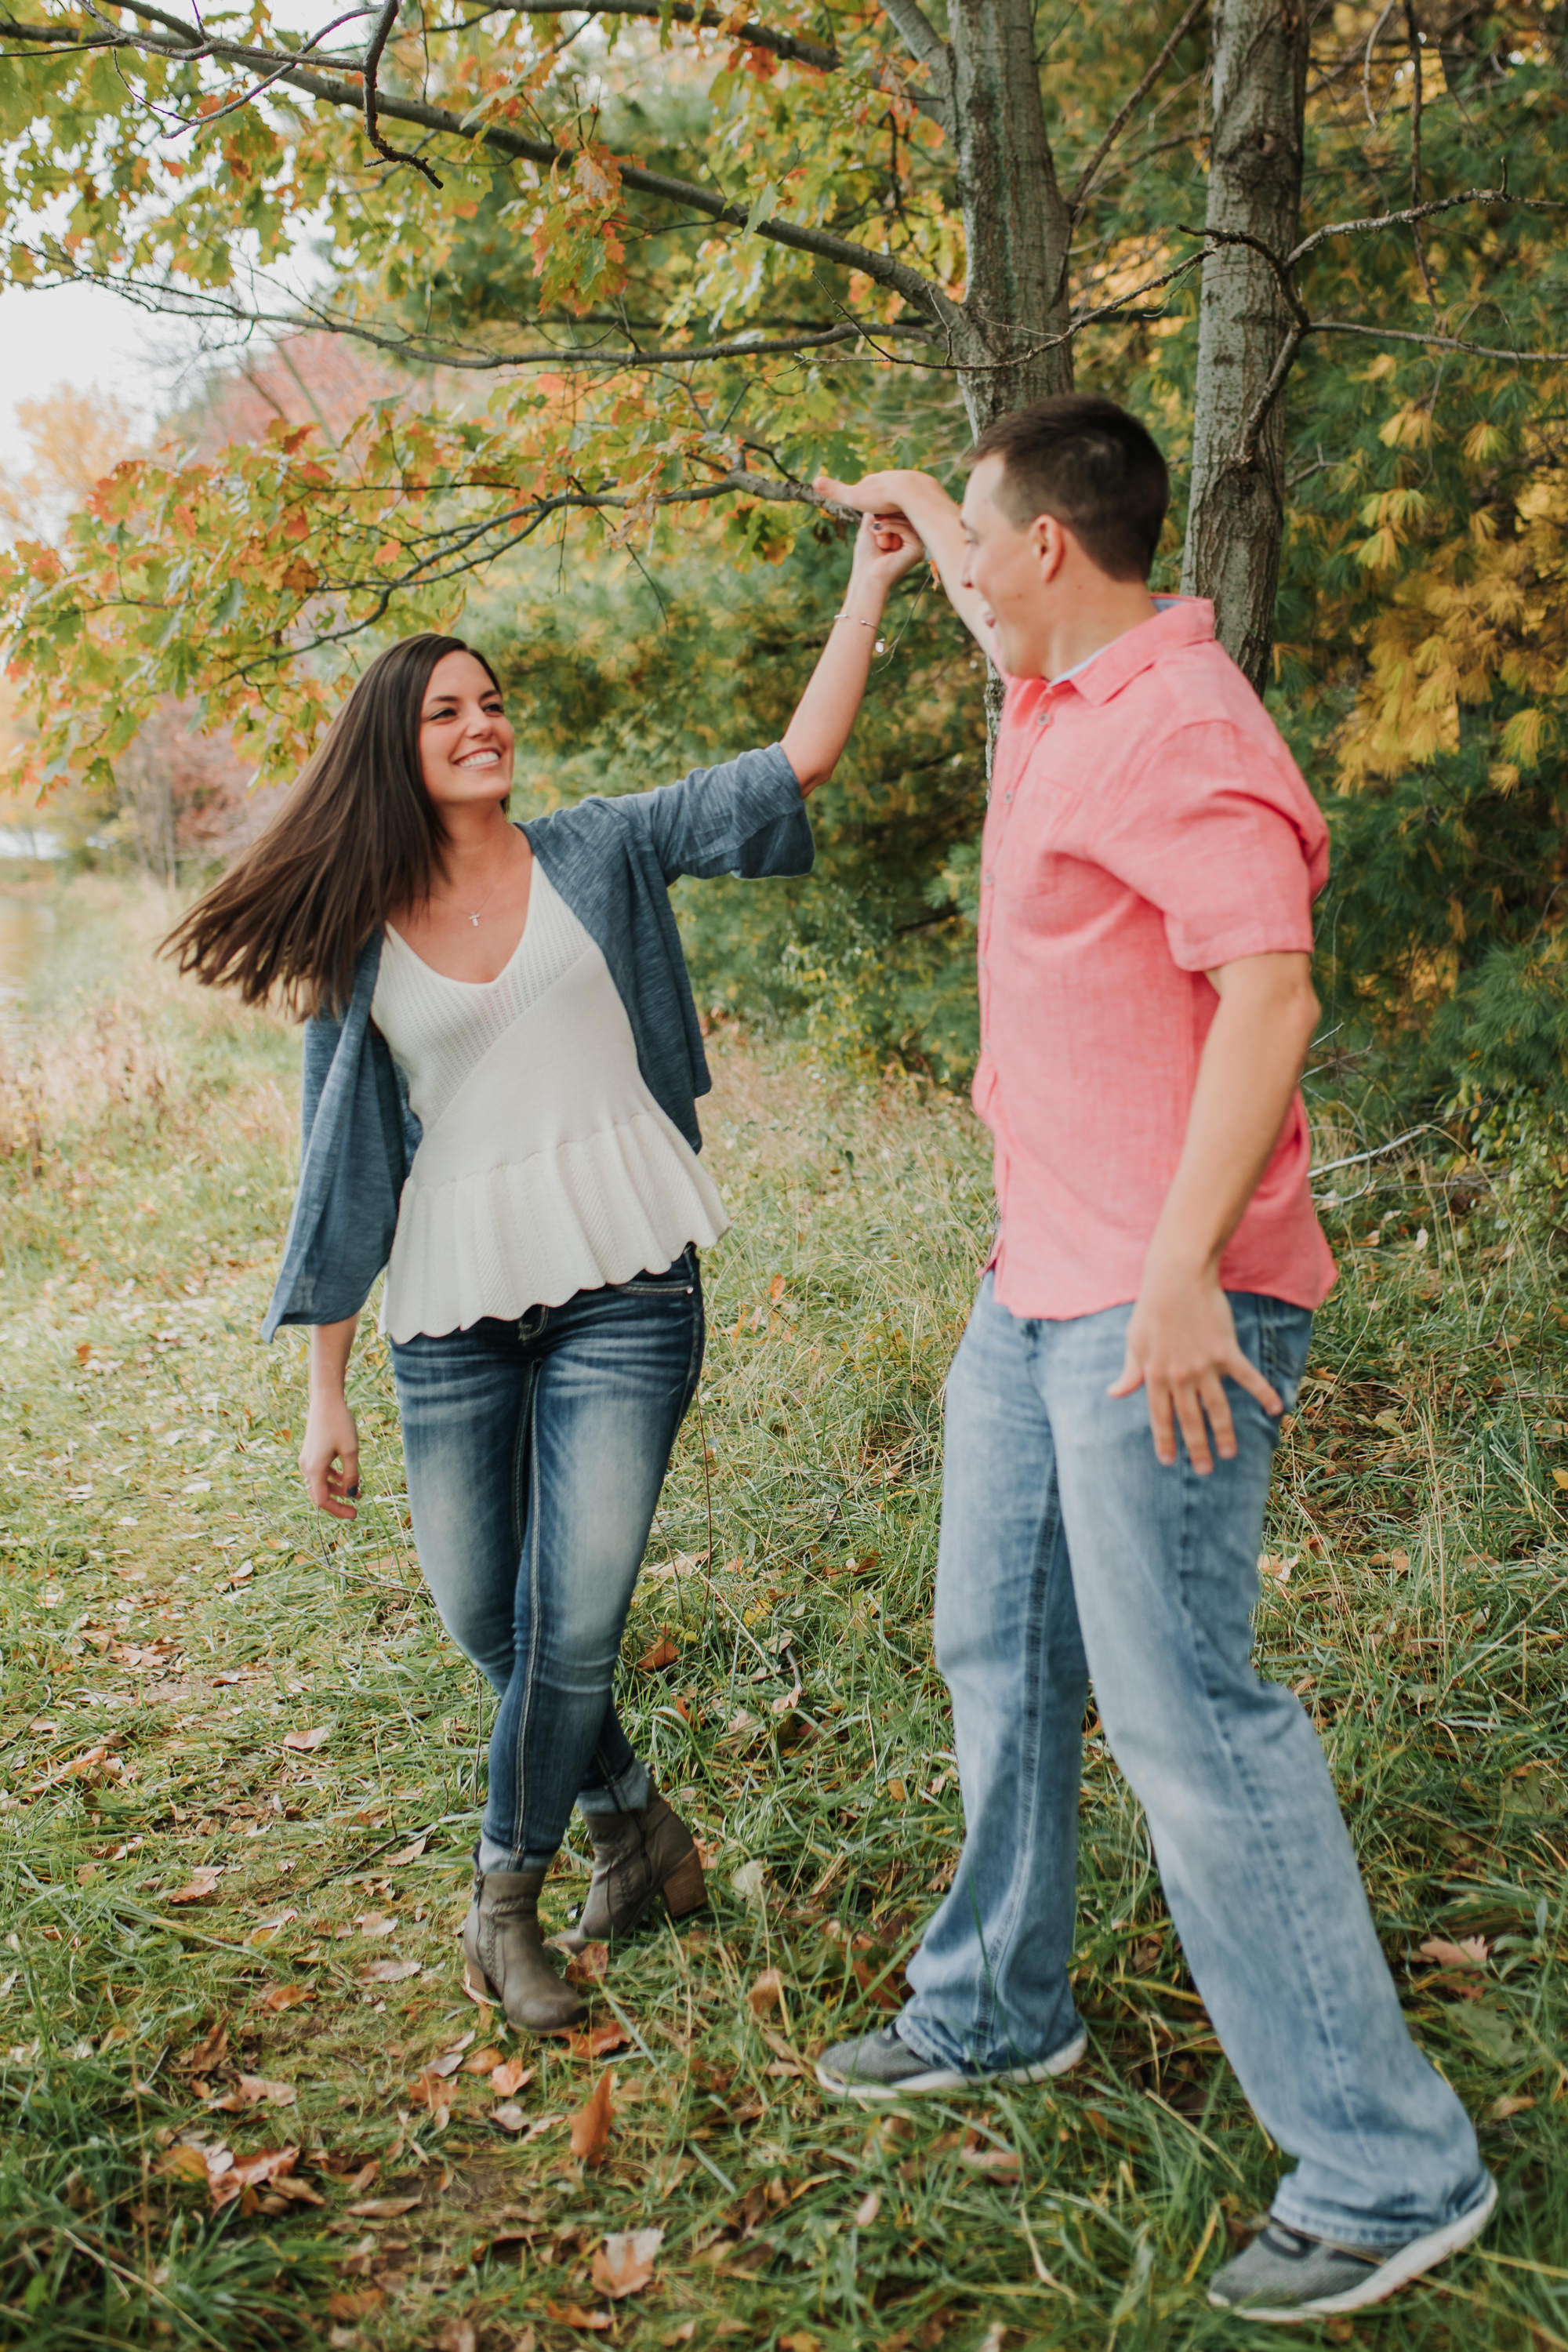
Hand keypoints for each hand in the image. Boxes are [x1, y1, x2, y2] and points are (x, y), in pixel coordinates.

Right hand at [300, 1392, 359, 1518]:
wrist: (326, 1400)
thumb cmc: (339, 1423)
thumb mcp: (351, 1451)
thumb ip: (352, 1474)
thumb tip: (353, 1493)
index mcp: (314, 1469)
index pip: (322, 1501)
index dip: (338, 1510)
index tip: (355, 1514)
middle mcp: (307, 1466)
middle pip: (319, 1495)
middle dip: (338, 1503)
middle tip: (356, 1510)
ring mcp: (307, 1459)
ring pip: (320, 1484)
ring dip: (337, 1490)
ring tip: (357, 1492)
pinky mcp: (311, 1452)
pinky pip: (320, 1473)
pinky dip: (333, 1478)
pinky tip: (347, 1477)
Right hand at [815, 467, 928, 522]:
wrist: (912, 493)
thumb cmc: (882, 498)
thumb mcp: (855, 498)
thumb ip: (836, 491)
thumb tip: (814, 481)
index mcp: (875, 480)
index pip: (866, 489)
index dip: (865, 501)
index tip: (866, 512)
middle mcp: (892, 477)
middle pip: (884, 491)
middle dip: (883, 502)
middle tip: (884, 517)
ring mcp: (909, 480)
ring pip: (902, 495)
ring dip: (900, 505)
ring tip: (901, 519)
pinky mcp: (924, 488)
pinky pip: (917, 500)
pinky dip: (914, 508)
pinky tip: (915, 516)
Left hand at [846, 506, 925, 597]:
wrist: (867, 577)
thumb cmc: (866, 557)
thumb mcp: (869, 528)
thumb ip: (876, 512)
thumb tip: (878, 495)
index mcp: (906, 537)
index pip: (902, 513)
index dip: (889, 509)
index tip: (874, 515)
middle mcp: (915, 541)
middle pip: (906, 514)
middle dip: (889, 514)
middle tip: (875, 522)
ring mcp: (918, 546)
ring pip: (907, 520)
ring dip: (888, 521)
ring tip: (875, 530)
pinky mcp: (917, 550)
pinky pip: (907, 529)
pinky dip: (891, 527)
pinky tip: (880, 532)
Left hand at [1107, 1262, 1281, 1473]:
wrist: (1176, 1279)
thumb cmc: (1151, 1309)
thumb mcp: (1134, 1342)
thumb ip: (1129, 1372)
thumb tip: (1113, 1394)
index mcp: (1155, 1375)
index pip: (1160, 1417)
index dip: (1164, 1440)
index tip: (1168, 1461)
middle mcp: (1179, 1376)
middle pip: (1189, 1420)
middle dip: (1196, 1448)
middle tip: (1205, 1470)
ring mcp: (1204, 1365)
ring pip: (1217, 1408)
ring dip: (1224, 1433)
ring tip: (1229, 1454)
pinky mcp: (1226, 1351)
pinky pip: (1247, 1377)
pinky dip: (1263, 1393)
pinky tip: (1276, 1409)